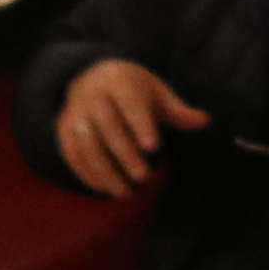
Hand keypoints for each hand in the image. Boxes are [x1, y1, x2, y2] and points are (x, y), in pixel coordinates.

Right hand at [55, 59, 208, 196]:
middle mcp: (93, 94)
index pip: (129, 102)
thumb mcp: (156, 93)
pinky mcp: (63, 129)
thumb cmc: (132, 90)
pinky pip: (72, 153)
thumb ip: (178, 111)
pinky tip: (104, 188)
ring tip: (125, 192)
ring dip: (105, 170)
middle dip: (124, 153)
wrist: (90, 77)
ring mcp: (75, 112)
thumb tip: (205, 120)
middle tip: (144, 177)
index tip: (154, 146)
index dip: (140, 123)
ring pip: (86, 143)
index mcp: (119, 80)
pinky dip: (86, 173)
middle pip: (107, 124)